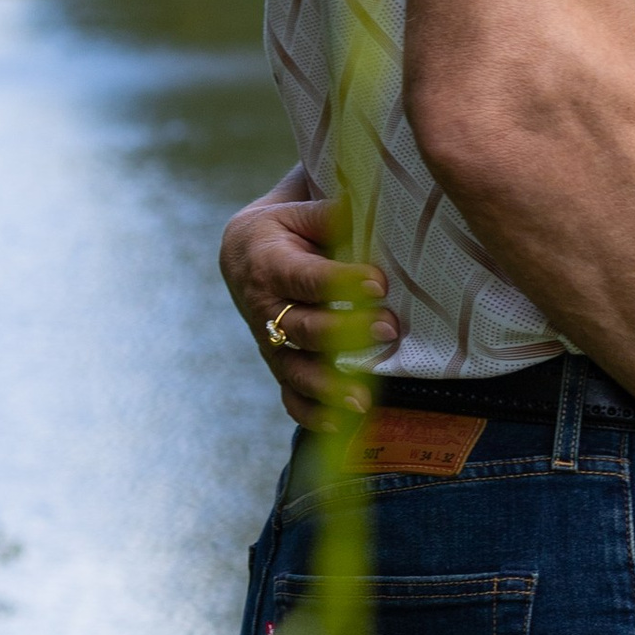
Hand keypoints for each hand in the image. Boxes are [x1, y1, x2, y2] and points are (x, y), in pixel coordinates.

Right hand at [220, 187, 391, 431]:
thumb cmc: (289, 226)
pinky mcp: (276, 362)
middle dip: (344, 332)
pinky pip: (288, 394)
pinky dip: (310, 413)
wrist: (245, 252)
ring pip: (292, 368)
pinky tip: (339, 425)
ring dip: (328, 385)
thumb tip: (362, 210)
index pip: (305, 276)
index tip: (379, 283)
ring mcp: (267, 340)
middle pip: (300, 327)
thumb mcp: (301, 209)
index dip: (340, 282)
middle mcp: (261, 306)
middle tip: (389, 328)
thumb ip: (329, 215)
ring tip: (363, 399)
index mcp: (265, 261)